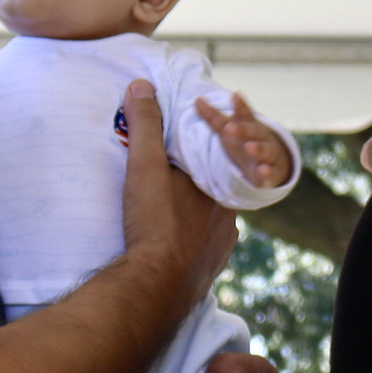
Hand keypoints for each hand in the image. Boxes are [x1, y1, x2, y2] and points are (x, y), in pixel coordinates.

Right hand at [119, 80, 233, 302]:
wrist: (157, 286)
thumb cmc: (156, 222)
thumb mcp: (145, 165)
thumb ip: (146, 125)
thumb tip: (142, 86)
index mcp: (220, 186)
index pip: (216, 158)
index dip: (200, 148)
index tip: (179, 147)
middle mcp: (229, 216)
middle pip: (212, 190)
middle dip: (193, 183)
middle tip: (167, 182)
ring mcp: (222, 246)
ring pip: (210, 221)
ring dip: (194, 214)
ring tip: (168, 211)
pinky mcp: (209, 269)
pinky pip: (203, 248)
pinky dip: (191, 241)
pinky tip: (174, 242)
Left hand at [198, 89, 295, 188]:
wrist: (273, 162)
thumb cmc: (246, 141)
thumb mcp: (229, 129)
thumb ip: (213, 117)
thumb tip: (197, 99)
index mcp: (250, 125)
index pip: (245, 114)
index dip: (240, 105)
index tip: (235, 95)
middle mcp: (261, 138)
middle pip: (253, 132)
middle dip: (243, 130)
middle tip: (229, 128)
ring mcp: (268, 155)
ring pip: (265, 151)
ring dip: (258, 149)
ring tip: (249, 147)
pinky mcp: (270, 173)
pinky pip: (270, 173)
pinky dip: (267, 172)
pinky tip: (263, 171)